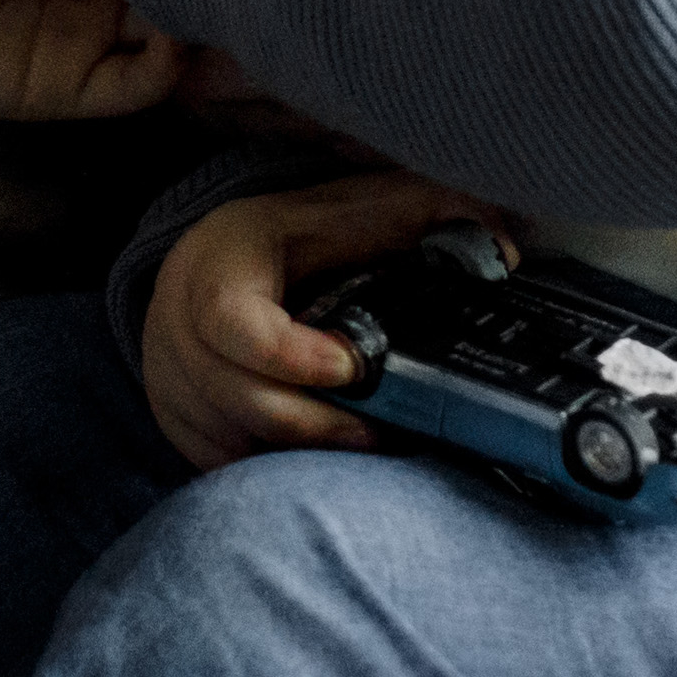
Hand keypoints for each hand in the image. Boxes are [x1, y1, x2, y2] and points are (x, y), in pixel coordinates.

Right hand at [141, 170, 487, 468]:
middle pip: (240, 399)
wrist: (211, 262)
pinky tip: (324, 461)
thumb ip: (432, 216)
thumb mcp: (356, 208)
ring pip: (234, 441)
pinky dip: (276, 468)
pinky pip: (226, 466)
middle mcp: (177, 328)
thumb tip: (506, 252)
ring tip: (365, 450)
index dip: (292, 355)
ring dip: (301, 453)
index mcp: (217, 264)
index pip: (231, 321)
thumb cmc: (297, 237)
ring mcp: (170, 384)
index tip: (355, 366)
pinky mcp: (178, 426)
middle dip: (318, 425)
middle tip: (381, 434)